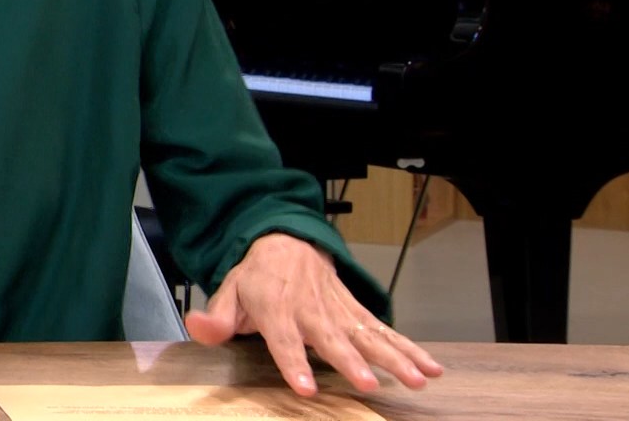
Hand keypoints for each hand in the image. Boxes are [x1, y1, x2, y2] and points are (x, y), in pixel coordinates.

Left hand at [185, 232, 443, 396]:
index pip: (283, 338)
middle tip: (369, 384)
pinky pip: (384, 330)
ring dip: (393, 357)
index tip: (305, 387)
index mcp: (275, 306)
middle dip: (350, 362)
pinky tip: (430, 367)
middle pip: (332, 338)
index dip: (293, 362)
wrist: (286, 241)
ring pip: (367, 334)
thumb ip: (216, 317)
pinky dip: (409, 347)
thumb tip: (197, 327)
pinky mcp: (355, 310)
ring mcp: (337, 309)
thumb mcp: (228, 291)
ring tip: (414, 378)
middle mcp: (310, 308)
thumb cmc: (256, 276)